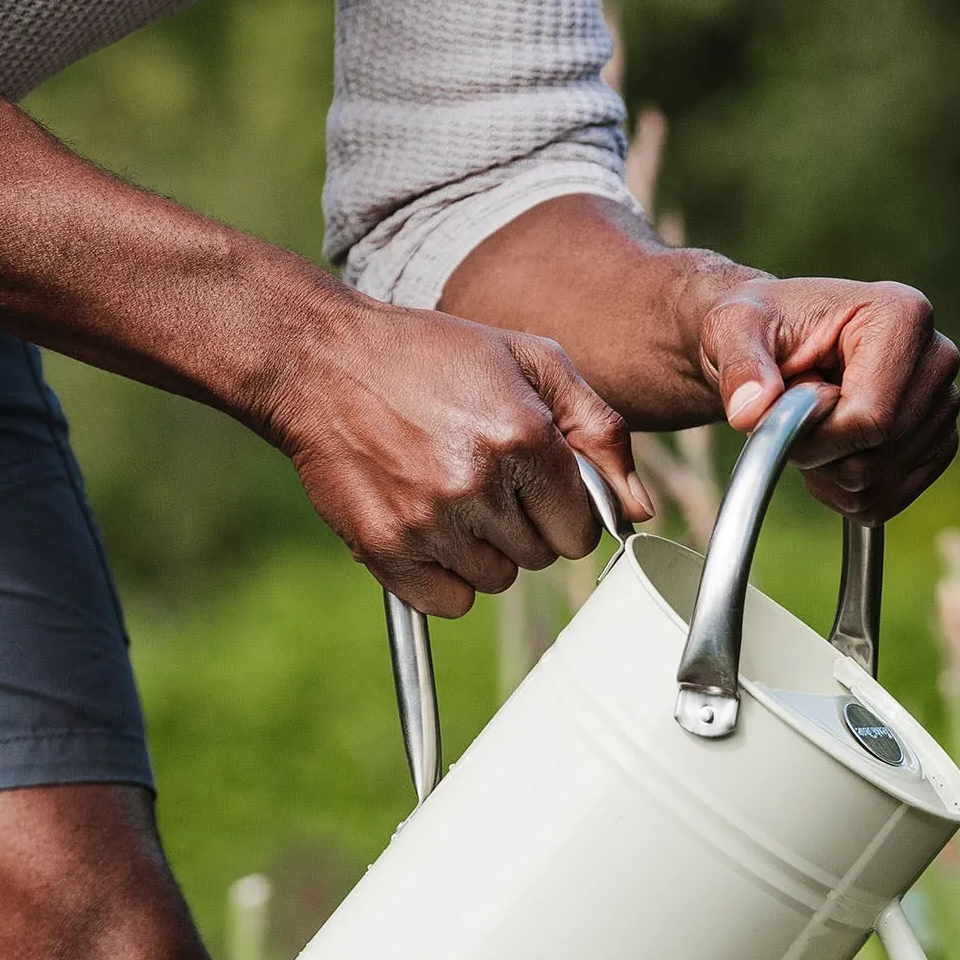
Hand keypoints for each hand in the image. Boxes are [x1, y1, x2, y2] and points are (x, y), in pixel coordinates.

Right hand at [265, 300, 654, 617]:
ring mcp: (429, 519)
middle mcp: (479, 483)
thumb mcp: (530, 361)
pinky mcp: (385, 546)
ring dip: (482, 549)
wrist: (320, 359)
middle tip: (482, 477)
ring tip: (449, 493)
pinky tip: (426, 527)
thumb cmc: (434, 356)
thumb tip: (640, 510)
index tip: (535, 485)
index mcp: (525, 437)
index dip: (563, 511)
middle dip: (523, 526)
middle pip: (541, 558)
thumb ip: (598, 430)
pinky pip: (449, 602)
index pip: (582, 531)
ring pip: (496, 579)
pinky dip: (442, 577)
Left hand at [695, 277, 959, 520]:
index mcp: (902, 317)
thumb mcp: (735, 330)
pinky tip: (832, 451)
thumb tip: (750, 410)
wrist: (779, 342)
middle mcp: (937, 359)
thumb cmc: (761, 328)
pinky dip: (847, 493)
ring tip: (814, 427)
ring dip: (829, 474)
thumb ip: (740, 366)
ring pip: (878, 486)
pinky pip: (886, 501)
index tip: (784, 414)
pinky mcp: (939, 444)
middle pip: (877, 457)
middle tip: (795, 418)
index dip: (817, 436)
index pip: (870, 419)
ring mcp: (945, 405)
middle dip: (821, 455)